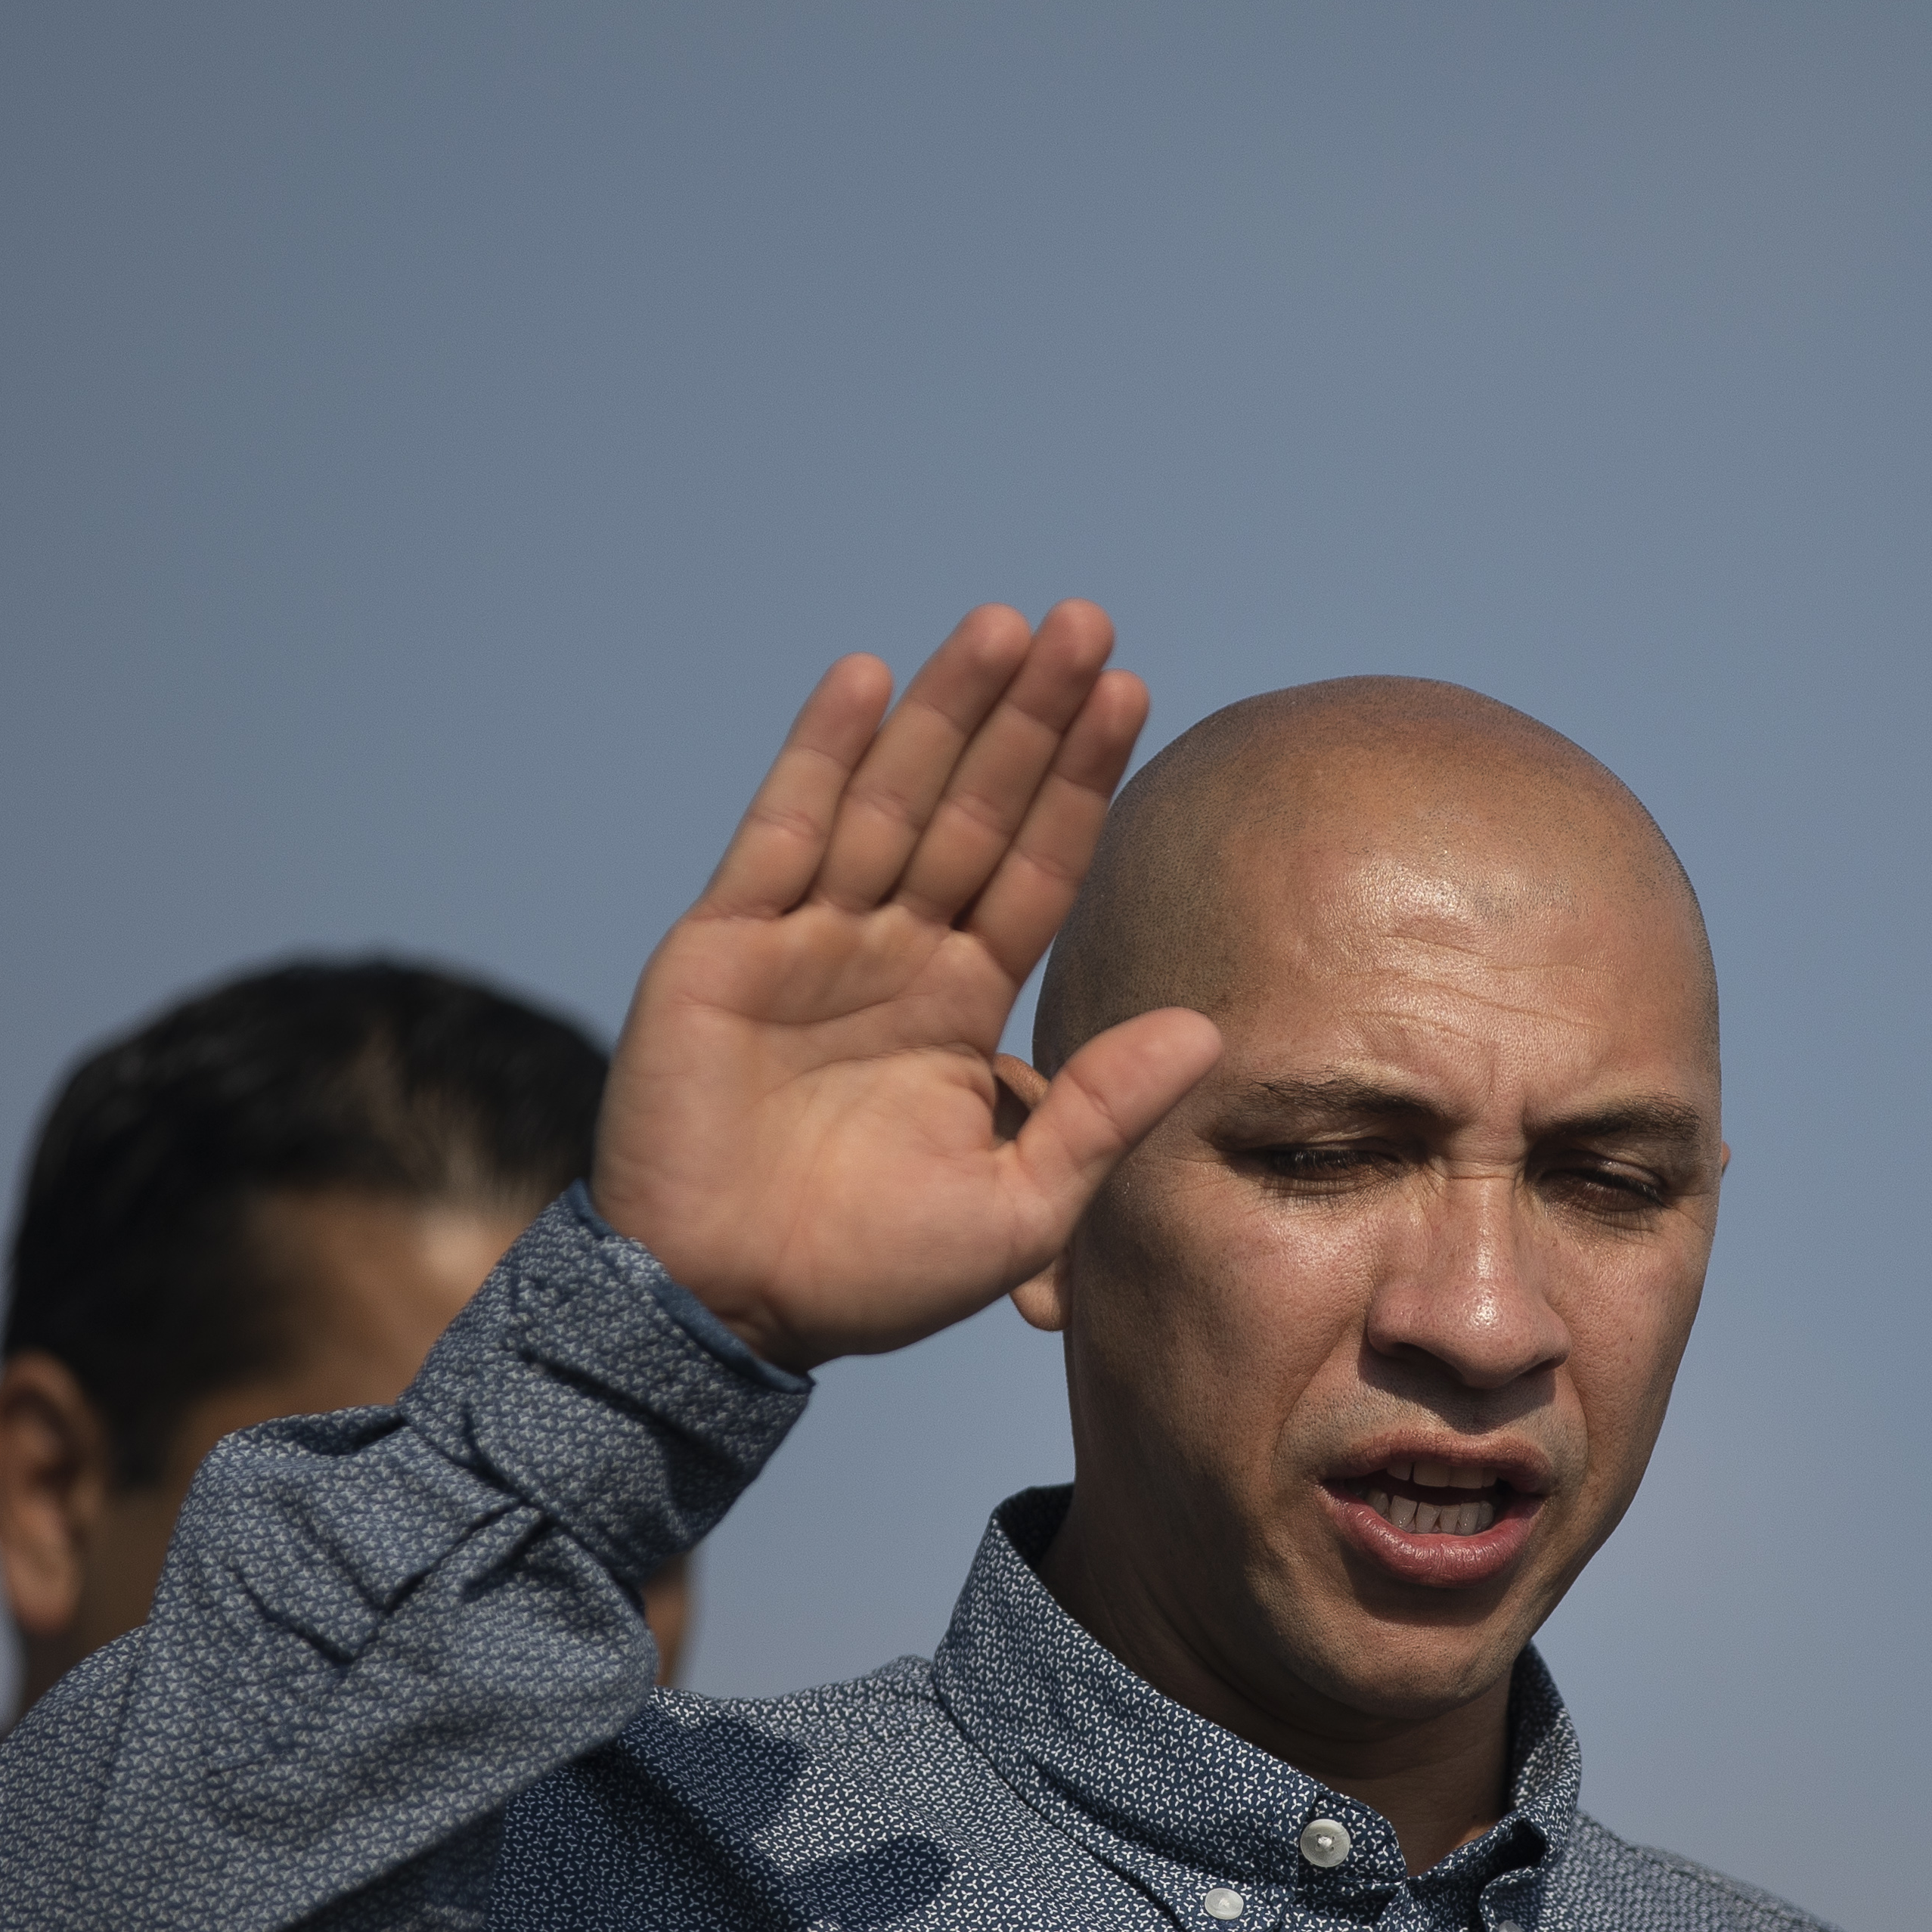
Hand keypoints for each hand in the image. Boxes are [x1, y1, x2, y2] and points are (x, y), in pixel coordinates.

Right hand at [588, 602, 1224, 1368]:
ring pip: (891, 800)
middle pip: (976, 811)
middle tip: (1088, 624)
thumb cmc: (870, 1274)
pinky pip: (783, 832)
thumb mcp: (1020, 1206)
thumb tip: (1206, 1028)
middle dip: (1029, 720)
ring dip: (946, 711)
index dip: (1080, 786)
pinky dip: (822, 754)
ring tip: (1004, 626)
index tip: (1132, 698)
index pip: (1038, 871)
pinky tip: (869, 677)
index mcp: (961, 1006)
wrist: (727, 1306)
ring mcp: (807, 940)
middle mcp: (891, 955)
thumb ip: (1103, 1111)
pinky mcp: (725, 943)